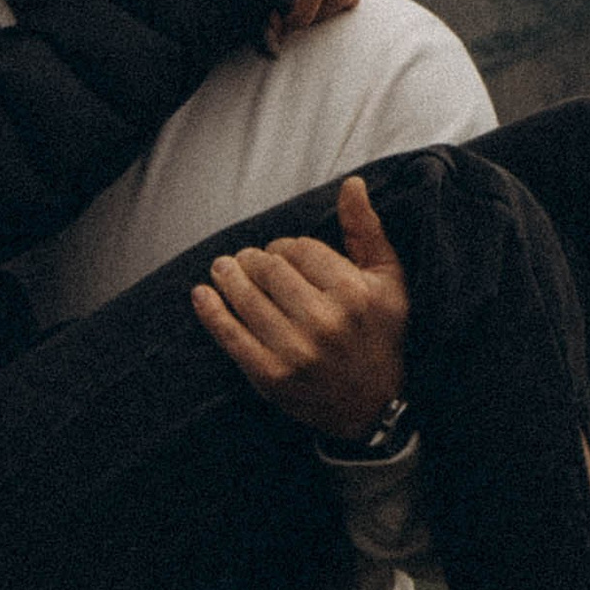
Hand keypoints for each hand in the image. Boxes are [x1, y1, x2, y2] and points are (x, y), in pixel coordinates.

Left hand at [191, 172, 409, 437]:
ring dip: (228, 276)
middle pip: (269, 269)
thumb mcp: (388, 280)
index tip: (284, 254)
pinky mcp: (271, 376)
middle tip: (249, 262)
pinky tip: (202, 294)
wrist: (373, 406)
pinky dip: (211, 312)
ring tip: (222, 268)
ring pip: (246, 297)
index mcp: (354, 293)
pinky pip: (231, 335)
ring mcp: (295, 351)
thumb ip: (367, 230)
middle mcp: (325, 321)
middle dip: (255, 260)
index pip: (298, 249)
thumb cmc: (380, 333)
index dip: (285, 246)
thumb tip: (352, 184)